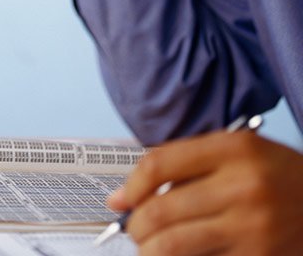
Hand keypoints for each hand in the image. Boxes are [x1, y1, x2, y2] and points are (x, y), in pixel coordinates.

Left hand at [108, 129, 302, 255]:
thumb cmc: (276, 177)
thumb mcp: (239, 153)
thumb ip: (186, 166)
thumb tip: (127, 198)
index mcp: (236, 149)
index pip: (159, 164)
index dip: (130, 186)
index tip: (119, 201)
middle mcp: (244, 186)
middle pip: (160, 210)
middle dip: (135, 225)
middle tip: (133, 228)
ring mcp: (253, 227)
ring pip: (171, 245)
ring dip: (148, 250)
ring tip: (149, 246)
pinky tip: (179, 255)